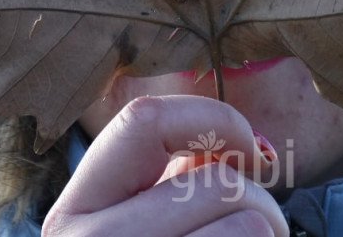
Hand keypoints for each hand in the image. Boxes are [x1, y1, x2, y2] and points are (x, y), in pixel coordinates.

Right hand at [41, 94, 289, 236]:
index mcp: (76, 211)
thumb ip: (175, 182)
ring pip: (248, 225)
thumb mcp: (136, 226)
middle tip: (266, 228)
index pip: (143, 120)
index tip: (248, 148)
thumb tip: (246, 148)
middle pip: (214, 183)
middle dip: (261, 200)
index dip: (211, 117)